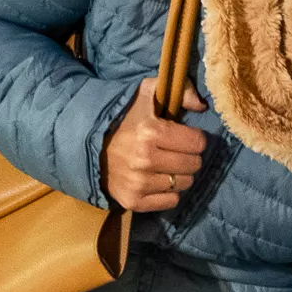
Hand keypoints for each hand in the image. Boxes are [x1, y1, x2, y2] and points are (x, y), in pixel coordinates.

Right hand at [101, 79, 206, 212]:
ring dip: (180, 175)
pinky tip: (158, 180)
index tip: (183, 136)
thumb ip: (180, 90)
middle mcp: (145, 160)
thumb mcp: (147, 93)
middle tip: (176, 152)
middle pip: (193, 165)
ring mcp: (138, 183)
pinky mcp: (133, 201)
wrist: (89, 145)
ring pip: (184, 184)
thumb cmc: (124, 119)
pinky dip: (169, 193)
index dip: (194, 138)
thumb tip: (202, 106)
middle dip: (189, 157)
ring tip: (166, 165)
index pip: (197, 143)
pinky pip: (171, 201)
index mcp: (150, 132)